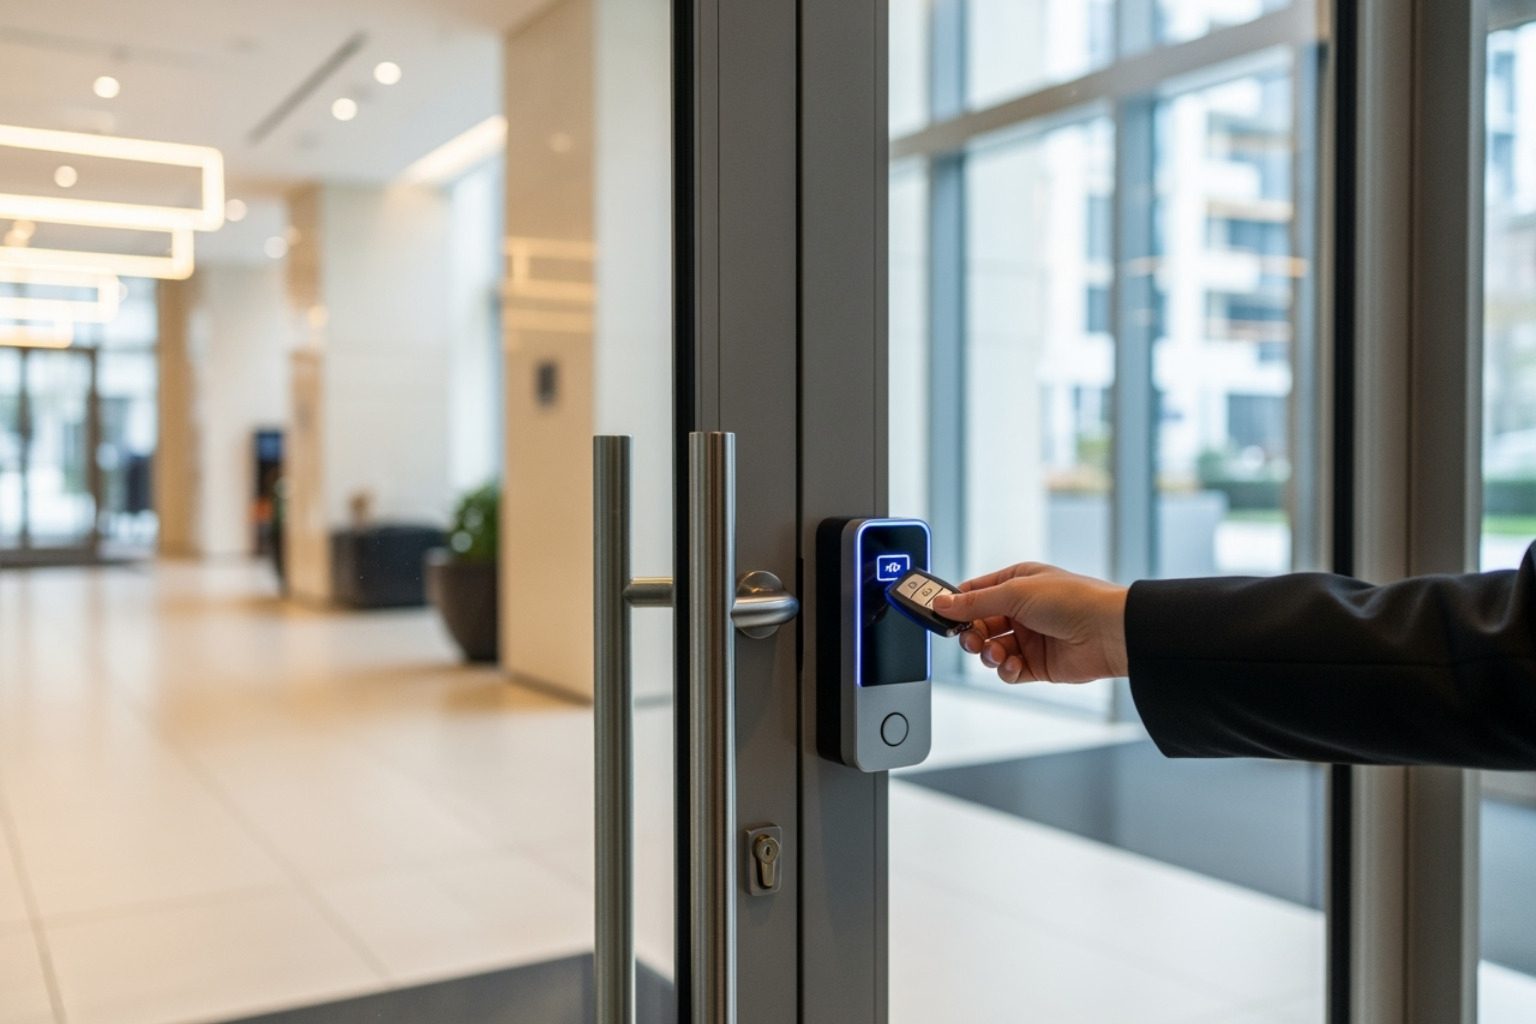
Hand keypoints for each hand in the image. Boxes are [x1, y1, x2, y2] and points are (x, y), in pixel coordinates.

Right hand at [931, 563, 1128, 684]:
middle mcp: (1023, 609)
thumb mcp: (1015, 593)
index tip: (937, 614)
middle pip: (980, 624)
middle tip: (968, 638)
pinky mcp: (1039, 664)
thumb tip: (942, 603)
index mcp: (1018, 583)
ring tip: (997, 652)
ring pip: (991, 649)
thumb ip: (974, 602)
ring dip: (988, 653)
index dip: (956, 604)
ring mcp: (1031, 637)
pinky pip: (1009, 670)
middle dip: (971, 633)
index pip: (976, 592)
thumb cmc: (1073, 600)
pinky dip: (1006, 670)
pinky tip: (1014, 665)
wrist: (1110, 632)